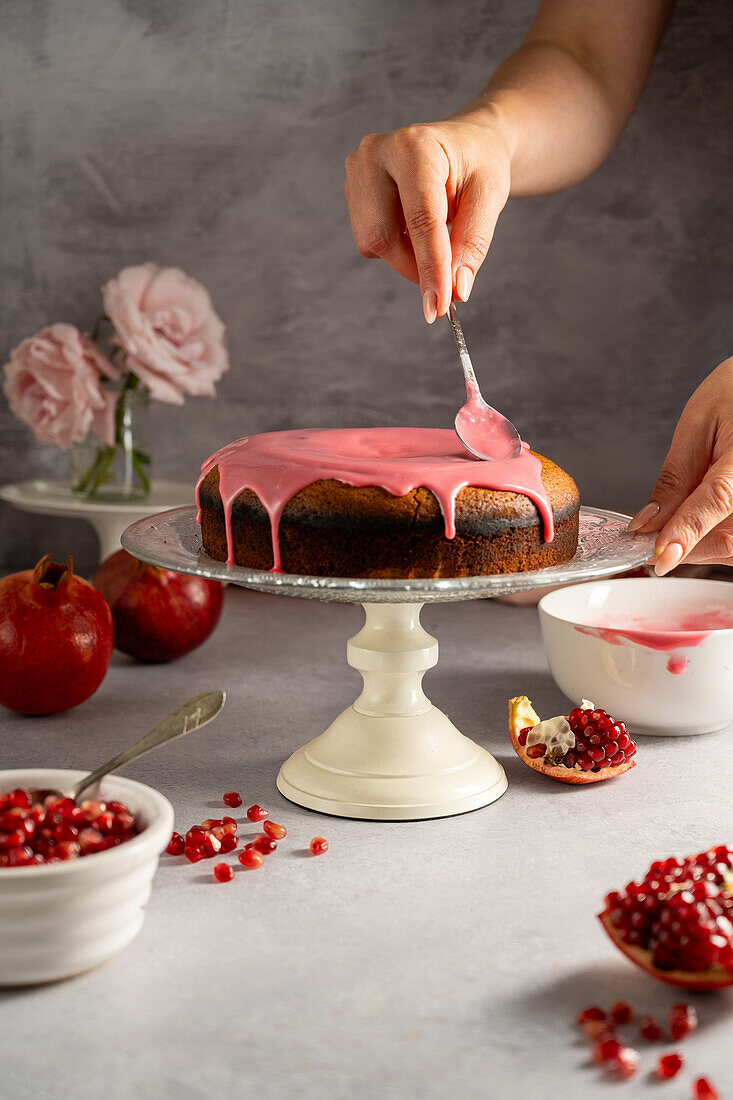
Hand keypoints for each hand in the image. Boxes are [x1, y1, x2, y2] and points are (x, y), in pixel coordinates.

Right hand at [344, 112, 511, 322]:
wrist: (464, 143)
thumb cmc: (478, 165)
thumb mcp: (490, 197)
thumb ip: (473, 243)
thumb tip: (456, 289)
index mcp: (415, 146)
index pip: (420, 219)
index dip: (430, 268)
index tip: (437, 307)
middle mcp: (376, 153)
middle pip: (383, 236)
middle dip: (414, 267)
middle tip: (443, 279)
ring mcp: (357, 170)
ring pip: (372, 242)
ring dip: (406, 257)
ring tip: (434, 236)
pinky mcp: (351, 189)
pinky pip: (368, 238)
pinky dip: (395, 246)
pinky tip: (412, 226)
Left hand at [628, 357, 732, 572]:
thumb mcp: (698, 422)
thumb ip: (675, 477)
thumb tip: (649, 521)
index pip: (716, 502)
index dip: (684, 535)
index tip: (657, 557)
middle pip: (727, 539)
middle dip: (685, 548)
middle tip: (648, 543)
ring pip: (732, 548)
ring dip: (700, 549)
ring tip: (670, 531)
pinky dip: (714, 541)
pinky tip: (692, 528)